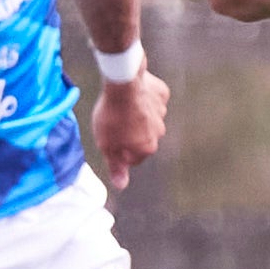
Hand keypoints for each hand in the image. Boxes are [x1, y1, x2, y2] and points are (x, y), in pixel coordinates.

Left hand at [88, 69, 168, 185]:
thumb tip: (121, 185)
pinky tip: (132, 93)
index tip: (109, 140)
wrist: (123, 83)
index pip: (133, 158)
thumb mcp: (107, 146)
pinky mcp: (161, 94)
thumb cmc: (113, 116)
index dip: (118, 150)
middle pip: (143, 137)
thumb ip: (116, 166)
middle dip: (130, 133)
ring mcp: (162, 112)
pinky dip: (143, 97)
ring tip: (121, 106)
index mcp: (147, 147)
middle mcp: (159, 133)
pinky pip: (152, 98)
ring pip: (148, 117)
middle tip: (113, 122)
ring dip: (137, 114)